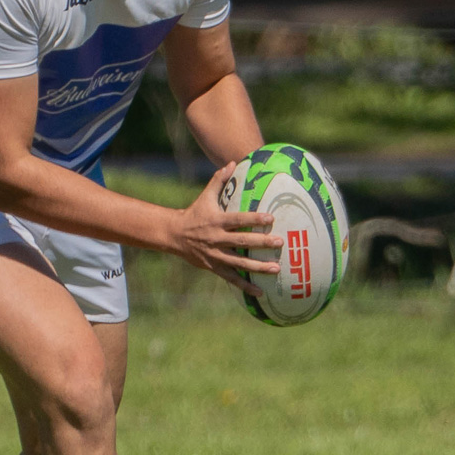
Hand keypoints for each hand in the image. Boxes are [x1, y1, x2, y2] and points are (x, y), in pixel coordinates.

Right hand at [166, 162, 283, 294]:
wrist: (174, 235)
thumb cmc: (194, 213)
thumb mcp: (205, 197)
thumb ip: (219, 180)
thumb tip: (233, 162)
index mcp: (217, 221)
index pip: (238, 220)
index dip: (254, 220)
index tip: (271, 219)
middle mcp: (216, 239)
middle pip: (242, 242)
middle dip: (261, 243)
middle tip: (280, 243)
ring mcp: (215, 255)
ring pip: (239, 263)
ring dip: (258, 267)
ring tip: (276, 268)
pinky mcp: (214, 267)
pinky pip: (232, 278)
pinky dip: (245, 286)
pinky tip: (260, 291)